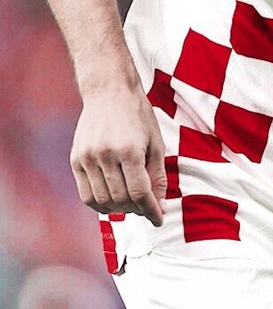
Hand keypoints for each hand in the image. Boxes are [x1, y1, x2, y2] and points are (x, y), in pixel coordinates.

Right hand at [70, 85, 166, 224]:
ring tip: (130, 202)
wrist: (108, 89)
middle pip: (122, 199)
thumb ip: (157, 176)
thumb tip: (160, 207)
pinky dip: (100, 204)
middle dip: (138, 209)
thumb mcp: (156, 142)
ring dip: (119, 208)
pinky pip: (86, 195)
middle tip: (146, 206)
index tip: (158, 219)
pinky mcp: (76, 159)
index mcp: (129, 149)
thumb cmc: (137, 114)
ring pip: (103, 201)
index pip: (140, 193)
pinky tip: (112, 199)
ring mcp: (88, 157)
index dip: (151, 210)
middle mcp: (106, 155)